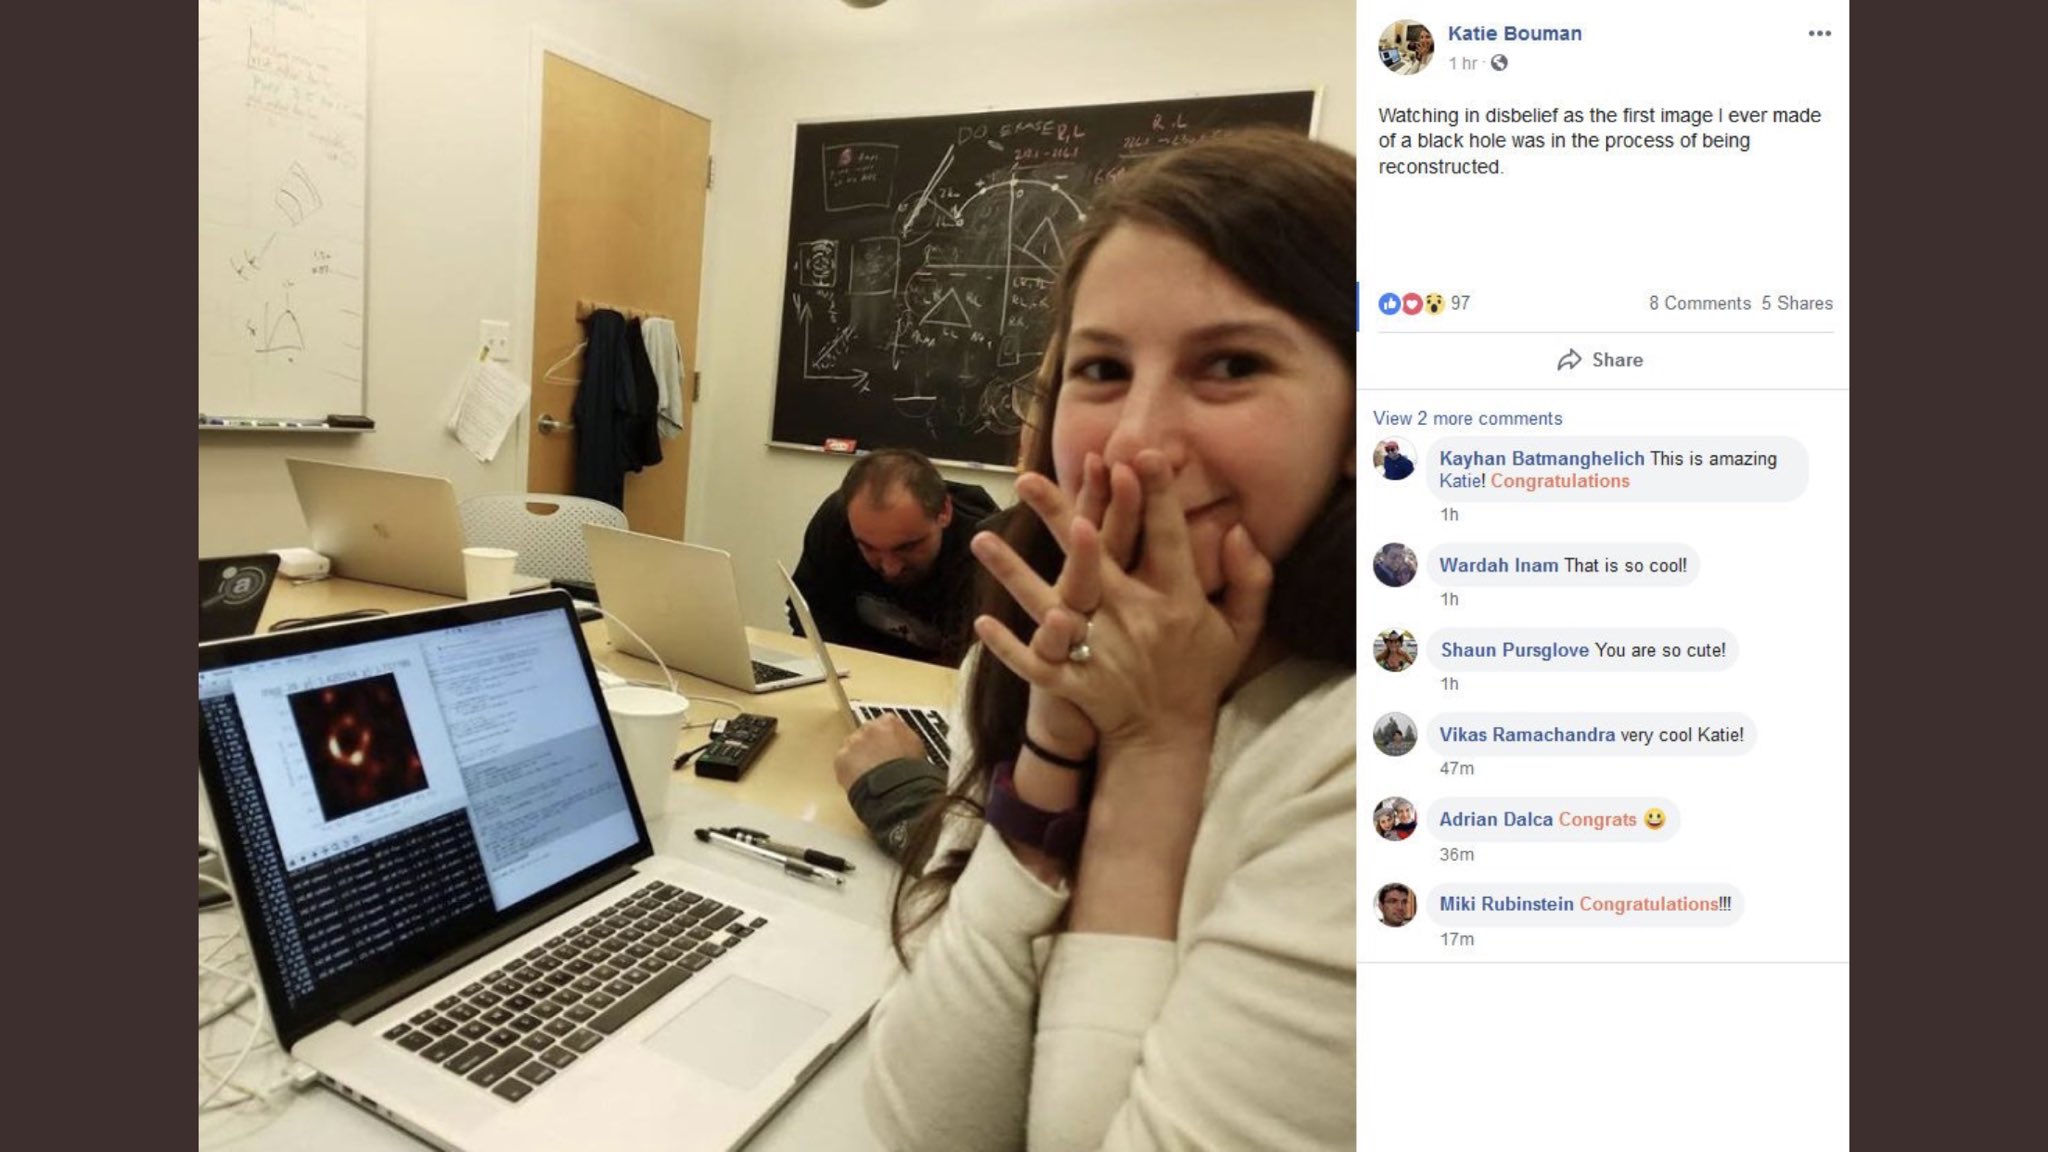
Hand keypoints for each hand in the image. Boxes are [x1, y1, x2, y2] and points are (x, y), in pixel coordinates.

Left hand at [832, 714, 927, 792]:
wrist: (895, 788)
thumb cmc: (909, 772)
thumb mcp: (917, 748)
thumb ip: (906, 739)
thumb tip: (903, 743)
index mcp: (889, 722)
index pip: (884, 724)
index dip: (886, 739)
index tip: (887, 748)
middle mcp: (869, 728)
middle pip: (866, 734)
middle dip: (870, 746)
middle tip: (878, 763)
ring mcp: (853, 742)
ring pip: (852, 747)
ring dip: (858, 758)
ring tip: (869, 774)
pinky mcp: (841, 758)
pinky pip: (843, 762)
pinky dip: (848, 770)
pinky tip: (860, 779)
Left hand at [973, 450, 1271, 753]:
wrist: (1168, 738)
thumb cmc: (1201, 673)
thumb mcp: (1241, 628)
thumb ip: (1250, 578)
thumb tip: (1239, 528)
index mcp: (1176, 600)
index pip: (1164, 536)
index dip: (1153, 495)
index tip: (1136, 456)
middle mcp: (1133, 618)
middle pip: (1092, 558)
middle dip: (1061, 516)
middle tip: (1030, 480)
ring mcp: (1098, 652)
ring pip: (1049, 605)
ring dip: (1014, 573)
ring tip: (983, 540)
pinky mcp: (1074, 683)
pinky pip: (1036, 664)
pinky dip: (1009, 647)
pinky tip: (982, 623)